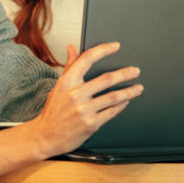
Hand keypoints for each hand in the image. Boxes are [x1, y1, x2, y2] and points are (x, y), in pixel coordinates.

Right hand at [27, 43, 143, 157]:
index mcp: (66, 82)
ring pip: (113, 97)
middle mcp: (75, 94)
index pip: (86, 59)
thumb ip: (69, 67)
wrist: (45, 137)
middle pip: (106, 79)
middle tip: (135, 71)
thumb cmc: (54, 111)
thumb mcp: (59, 87)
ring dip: (129, 91)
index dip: (103, 50)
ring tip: (138, 88)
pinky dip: (121, 106)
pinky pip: (111, 112)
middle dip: (125, 74)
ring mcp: (83, 110)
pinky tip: (125, 102)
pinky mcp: (90, 124)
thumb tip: (73, 48)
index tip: (115, 46)